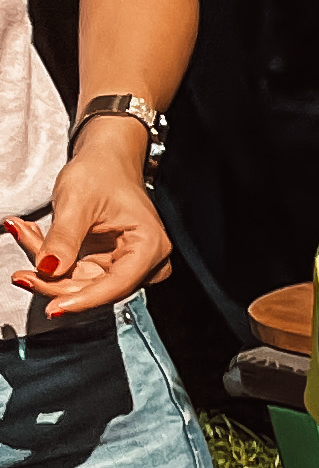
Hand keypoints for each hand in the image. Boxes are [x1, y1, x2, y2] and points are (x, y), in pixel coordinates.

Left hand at [16, 126, 168, 315]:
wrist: (106, 160)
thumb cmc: (101, 173)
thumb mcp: (77, 201)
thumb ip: (64, 239)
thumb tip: (49, 269)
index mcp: (149, 247)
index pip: (115, 285)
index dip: (83, 298)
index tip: (54, 307)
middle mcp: (144, 262)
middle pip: (96, 287)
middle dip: (54, 278)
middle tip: (21, 272)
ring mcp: (127, 264)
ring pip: (81, 280)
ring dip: (47, 263)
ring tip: (23, 232)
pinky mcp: (109, 263)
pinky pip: (76, 270)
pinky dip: (51, 256)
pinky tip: (31, 235)